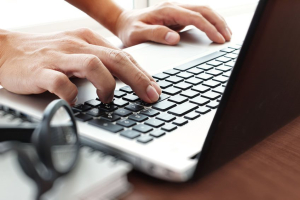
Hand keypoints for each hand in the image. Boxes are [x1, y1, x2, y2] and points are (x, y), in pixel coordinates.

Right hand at [0, 28, 160, 103]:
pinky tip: (75, 103)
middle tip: (150, 96)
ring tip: (108, 99)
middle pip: (115, 58)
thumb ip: (100, 63)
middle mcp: (77, 45)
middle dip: (138, 79)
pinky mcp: (40, 70)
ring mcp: (59, 57)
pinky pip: (60, 82)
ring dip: (107, 85)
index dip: (142, 73)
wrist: (7, 51)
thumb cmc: (47, 55)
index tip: (154, 89)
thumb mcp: (78, 52)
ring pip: (92, 65)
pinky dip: (71, 94)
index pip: (123, 55)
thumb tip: (125, 80)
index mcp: (88, 40)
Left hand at [115, 2, 231, 46]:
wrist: (123, 22)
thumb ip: (155, 34)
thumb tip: (175, 38)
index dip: (209, 28)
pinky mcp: (177, 17)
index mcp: (167, 11)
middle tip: (228, 38)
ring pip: (203, 11)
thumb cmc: (130, 29)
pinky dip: (209, 23)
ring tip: (226, 34)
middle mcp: (174, 8)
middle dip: (218, 23)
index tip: (219, 39)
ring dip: (217, 21)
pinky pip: (198, 17)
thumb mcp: (138, 34)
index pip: (195, 17)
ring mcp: (176, 12)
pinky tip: (214, 31)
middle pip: (204, 10)